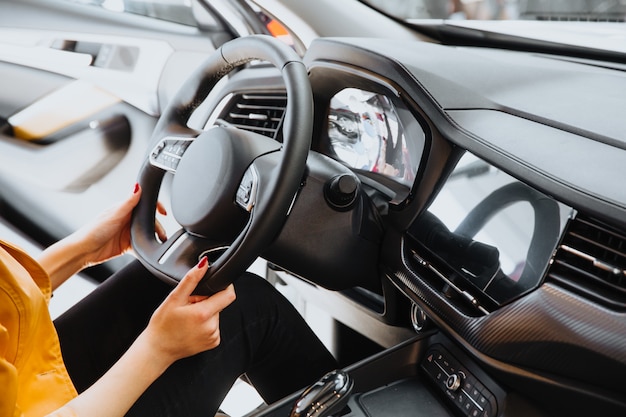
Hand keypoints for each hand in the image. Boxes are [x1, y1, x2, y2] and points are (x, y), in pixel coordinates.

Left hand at [40, 183, 167, 289]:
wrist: (84, 251)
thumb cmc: (94, 230)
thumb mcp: (114, 214)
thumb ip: (129, 202)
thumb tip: (138, 186)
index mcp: (125, 209)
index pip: (144, 204)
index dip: (155, 206)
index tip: (164, 212)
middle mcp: (127, 220)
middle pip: (148, 221)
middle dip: (157, 227)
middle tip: (162, 234)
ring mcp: (127, 233)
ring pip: (147, 234)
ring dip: (153, 238)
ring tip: (158, 242)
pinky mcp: (126, 245)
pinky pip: (141, 246)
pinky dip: (146, 249)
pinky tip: (149, 251)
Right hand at [142, 258, 235, 361]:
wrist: (158, 349)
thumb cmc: (162, 325)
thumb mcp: (173, 299)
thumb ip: (191, 280)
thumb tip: (203, 264)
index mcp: (203, 314)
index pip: (229, 295)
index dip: (223, 286)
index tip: (212, 286)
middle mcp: (212, 327)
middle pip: (220, 304)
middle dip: (207, 301)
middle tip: (189, 306)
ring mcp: (213, 336)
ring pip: (216, 314)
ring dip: (206, 312)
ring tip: (188, 318)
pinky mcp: (213, 342)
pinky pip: (214, 326)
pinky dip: (206, 323)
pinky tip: (192, 327)